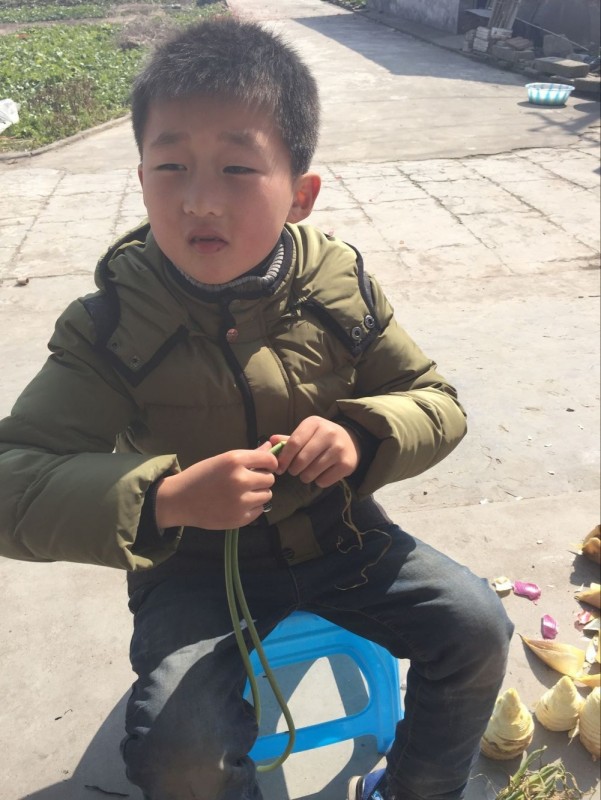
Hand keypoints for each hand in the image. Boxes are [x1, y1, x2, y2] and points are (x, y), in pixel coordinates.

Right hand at [155, 443, 278, 529]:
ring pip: (267, 495)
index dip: (269, 463)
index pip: (269, 460)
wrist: (179, 500)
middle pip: (269, 479)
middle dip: (261, 479)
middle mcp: (240, 480)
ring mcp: (241, 501)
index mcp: (234, 461)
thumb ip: (249, 456)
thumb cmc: (200, 477)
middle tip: (247, 481)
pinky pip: (260, 510)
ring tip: (241, 493)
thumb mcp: (222, 460)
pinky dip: (252, 507)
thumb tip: (269, 447)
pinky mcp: (240, 518)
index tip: (264, 467)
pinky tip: (237, 504)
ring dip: (258, 494)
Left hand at [270, 417, 360, 487]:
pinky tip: (322, 473)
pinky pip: (323, 481)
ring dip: (305, 477)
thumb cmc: (321, 438)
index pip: (294, 443)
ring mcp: (339, 449)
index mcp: (315, 423)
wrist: (351, 441)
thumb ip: (289, 439)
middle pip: (301, 459)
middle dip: (293, 470)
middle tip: (294, 470)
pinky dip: (319, 481)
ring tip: (307, 472)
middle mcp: (329, 433)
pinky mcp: (346, 464)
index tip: (280, 468)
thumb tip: (271, 441)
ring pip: (311, 472)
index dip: (284, 458)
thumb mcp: (307, 433)